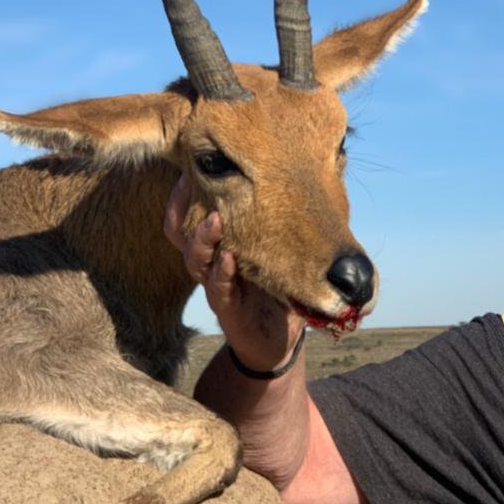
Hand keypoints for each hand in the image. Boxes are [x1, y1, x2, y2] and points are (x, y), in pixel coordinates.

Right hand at [163, 174, 304, 371]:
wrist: (279, 338)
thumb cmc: (279, 287)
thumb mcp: (282, 247)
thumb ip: (290, 216)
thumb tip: (322, 169)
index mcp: (220, 243)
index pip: (190, 213)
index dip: (184, 192)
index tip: (192, 165)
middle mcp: (212, 262)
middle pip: (180, 232)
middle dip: (181, 206)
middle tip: (191, 180)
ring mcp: (216, 285)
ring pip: (194, 259)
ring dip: (203, 238)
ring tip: (215, 219)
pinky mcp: (227, 309)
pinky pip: (218, 288)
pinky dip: (222, 272)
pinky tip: (228, 258)